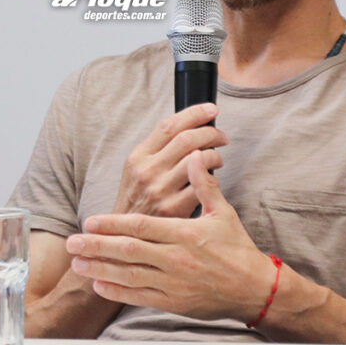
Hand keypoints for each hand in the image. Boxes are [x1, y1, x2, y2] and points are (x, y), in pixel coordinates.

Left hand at [68, 150, 274, 322]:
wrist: (253, 288)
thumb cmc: (237, 248)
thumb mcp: (222, 213)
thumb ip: (205, 184)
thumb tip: (195, 155)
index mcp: (185, 233)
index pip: (141, 227)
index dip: (113, 224)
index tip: (91, 221)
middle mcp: (176, 258)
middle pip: (128, 251)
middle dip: (97, 247)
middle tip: (73, 243)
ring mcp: (173, 282)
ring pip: (129, 276)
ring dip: (101, 270)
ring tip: (78, 264)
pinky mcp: (173, 301)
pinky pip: (140, 297)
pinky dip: (118, 292)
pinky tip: (100, 286)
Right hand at [113, 103, 227, 217]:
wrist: (124, 235)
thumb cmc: (136, 199)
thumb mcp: (136, 169)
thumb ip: (157, 149)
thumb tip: (188, 127)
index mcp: (138, 156)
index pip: (169, 125)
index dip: (194, 113)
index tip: (211, 109)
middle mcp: (148, 170)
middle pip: (187, 139)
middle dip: (211, 133)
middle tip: (221, 136)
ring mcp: (161, 189)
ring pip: (199, 160)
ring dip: (215, 155)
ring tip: (218, 158)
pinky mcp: (174, 209)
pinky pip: (202, 185)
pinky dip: (212, 178)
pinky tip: (211, 179)